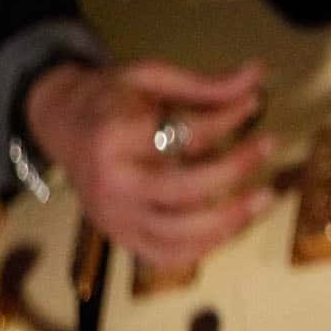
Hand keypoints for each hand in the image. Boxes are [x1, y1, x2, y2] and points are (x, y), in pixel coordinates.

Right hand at [22, 58, 272, 270]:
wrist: (62, 126)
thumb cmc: (111, 100)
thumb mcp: (151, 77)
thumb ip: (205, 83)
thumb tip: (258, 74)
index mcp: (116, 136)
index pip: (184, 134)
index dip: (227, 119)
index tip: (253, 105)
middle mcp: (112, 183)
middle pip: (182, 190)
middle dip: (233, 172)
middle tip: (268, 148)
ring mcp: (113, 216)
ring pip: (177, 234)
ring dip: (228, 220)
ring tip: (263, 197)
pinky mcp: (119, 236)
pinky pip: (166, 256)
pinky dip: (204, 248)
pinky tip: (233, 226)